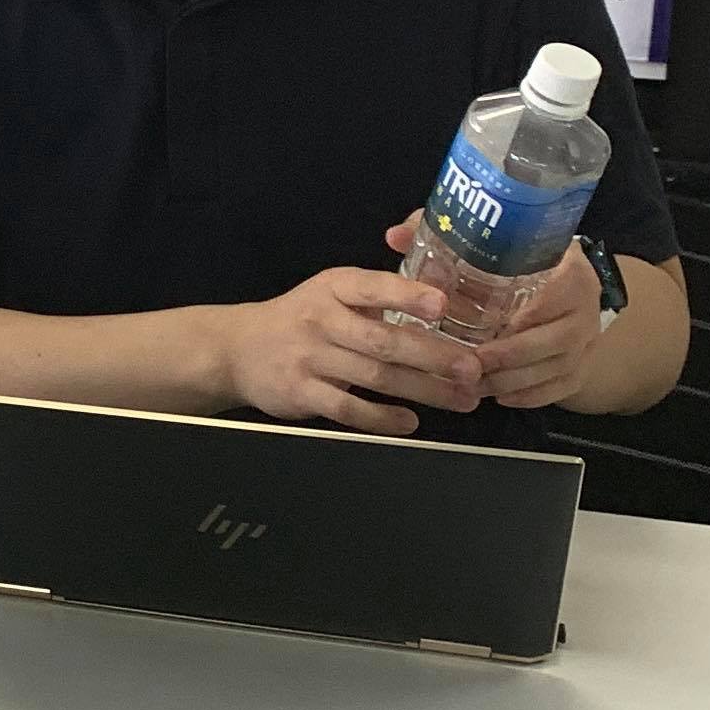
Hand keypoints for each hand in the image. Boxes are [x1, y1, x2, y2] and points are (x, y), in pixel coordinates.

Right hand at [221, 239, 483, 433]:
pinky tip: (410, 422)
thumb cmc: (301, 318)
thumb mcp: (331, 293)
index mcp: (333, 287)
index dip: (406, 296)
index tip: (441, 305)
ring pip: (374, 377)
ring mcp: (310, 359)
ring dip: (423, 390)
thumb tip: (447, 305)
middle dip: (432, 355)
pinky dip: (382, 418)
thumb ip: (378, 297)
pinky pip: (348, 409)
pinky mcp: (302, 393)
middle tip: (472, 369)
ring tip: (461, 398)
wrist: (238, 349)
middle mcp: (321, 320)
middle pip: (382, 340)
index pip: (372, 287)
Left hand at [461, 238, 607, 409]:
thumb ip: (449, 236)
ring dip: (514, 381)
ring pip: (557, 368)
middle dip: (511, 356)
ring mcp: (587, 340)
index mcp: (570, 272)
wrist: (565, 279)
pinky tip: (500, 398)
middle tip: (471, 363)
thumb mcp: (493, 241)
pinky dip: (532, 396)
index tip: (490, 326)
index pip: (557, 294)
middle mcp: (586, 307)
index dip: (525, 315)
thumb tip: (395, 236)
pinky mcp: (583, 365)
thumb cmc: (521, 258)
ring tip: (474, 385)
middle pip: (556, 340)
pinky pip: (562, 388)